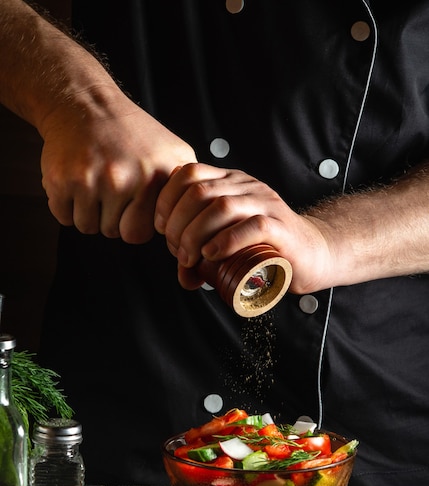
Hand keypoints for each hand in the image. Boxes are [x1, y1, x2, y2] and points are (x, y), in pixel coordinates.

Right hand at [40, 87, 196, 243]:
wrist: (86, 103)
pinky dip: (66, 204)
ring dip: (88, 212)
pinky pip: (63, 216)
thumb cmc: (132, 135)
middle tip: (110, 191)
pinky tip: (76, 180)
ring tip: (94, 182)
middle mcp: (126, 179)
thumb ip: (186, 191)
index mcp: (157, 177)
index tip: (132, 202)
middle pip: (114, 232)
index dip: (134, 221)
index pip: (140, 232)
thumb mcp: (175, 153)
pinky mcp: (63, 179)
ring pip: (87, 226)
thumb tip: (193, 225)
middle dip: (111, 219)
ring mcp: (92, 179)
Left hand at [154, 163, 331, 292]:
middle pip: (199, 191)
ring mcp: (265, 204)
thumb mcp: (229, 246)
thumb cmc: (267, 249)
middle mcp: (247, 187)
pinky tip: (211, 255)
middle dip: (177, 223)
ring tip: (189, 258)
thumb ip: (204, 256)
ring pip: (221, 206)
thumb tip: (184, 276)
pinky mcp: (280, 227)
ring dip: (195, 233)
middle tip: (176, 251)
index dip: (167, 198)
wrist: (312, 256)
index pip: (189, 173)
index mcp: (231, 182)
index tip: (161, 228)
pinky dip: (225, 241)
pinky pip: (251, 225)